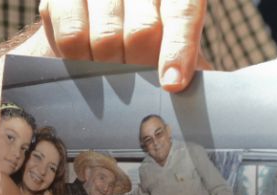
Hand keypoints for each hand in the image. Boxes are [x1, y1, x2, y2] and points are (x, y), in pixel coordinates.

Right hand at [38, 0, 210, 91]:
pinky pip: (70, 34)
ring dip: (107, 68)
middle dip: (139, 68)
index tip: (173, 84)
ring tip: (108, 76)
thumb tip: (207, 100)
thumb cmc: (149, 43)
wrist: (105, 22)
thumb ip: (191, 65)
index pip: (183, 11)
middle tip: (134, 85)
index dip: (179, 49)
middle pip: (143, 30)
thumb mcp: (176, 50)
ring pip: (106, 35)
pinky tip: (82, 63)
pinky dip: (76, 59)